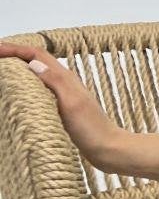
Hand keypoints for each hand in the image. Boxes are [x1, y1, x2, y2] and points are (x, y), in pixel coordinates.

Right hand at [0, 42, 127, 171]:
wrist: (108, 150)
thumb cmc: (91, 129)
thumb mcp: (72, 103)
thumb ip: (55, 82)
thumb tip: (33, 63)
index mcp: (65, 78)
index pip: (36, 54)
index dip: (15, 49)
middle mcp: (64, 83)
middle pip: (36, 59)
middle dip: (14, 54)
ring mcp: (63, 95)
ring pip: (37, 74)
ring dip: (19, 67)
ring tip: (2, 69)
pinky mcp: (62, 108)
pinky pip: (40, 89)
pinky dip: (26, 85)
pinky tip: (19, 93)